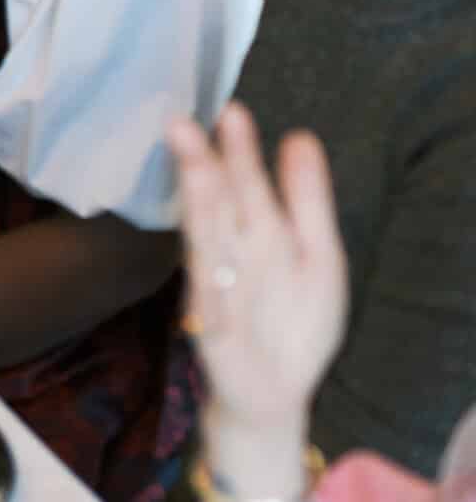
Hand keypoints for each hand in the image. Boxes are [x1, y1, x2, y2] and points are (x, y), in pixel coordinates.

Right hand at [166, 104, 347, 443]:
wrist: (275, 391)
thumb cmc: (295, 318)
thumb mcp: (320, 255)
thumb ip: (309, 200)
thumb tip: (300, 136)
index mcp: (258, 230)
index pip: (245, 183)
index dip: (239, 151)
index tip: (232, 112)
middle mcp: (231, 252)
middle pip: (218, 203)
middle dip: (204, 165)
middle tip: (184, 124)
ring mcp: (217, 288)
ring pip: (207, 239)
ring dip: (197, 205)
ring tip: (191, 168)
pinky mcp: (213, 328)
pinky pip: (209, 302)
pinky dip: (208, 284)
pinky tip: (205, 263)